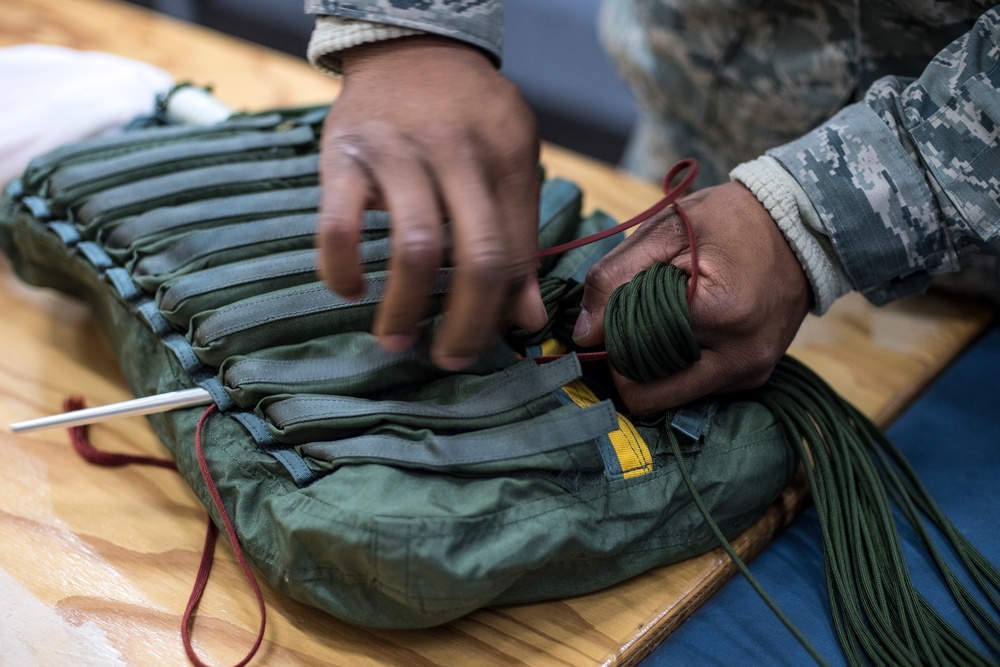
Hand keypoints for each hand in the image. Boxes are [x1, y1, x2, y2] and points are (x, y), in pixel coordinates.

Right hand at [317, 36, 547, 369]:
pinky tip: (348, 290)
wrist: (411, 47)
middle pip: (476, 257)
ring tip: (396, 341)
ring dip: (404, 309)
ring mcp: (399, 152)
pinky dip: (339, 269)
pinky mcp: (344, 154)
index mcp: (507, 156)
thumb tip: (527, 318)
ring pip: (414, 248)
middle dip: (467, 324)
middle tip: (451, 360)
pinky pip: (338, 225)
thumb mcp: (511, 160)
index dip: (504, 306)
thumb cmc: (468, 115)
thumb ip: (520, 235)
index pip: (514, 249)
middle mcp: (459, 153)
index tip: (490, 338)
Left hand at [572, 181, 811, 414]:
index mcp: (719, 313)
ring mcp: (751, 373)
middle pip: (650, 389)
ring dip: (650, 368)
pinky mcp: (754, 378)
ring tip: (656, 323)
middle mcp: (740, 356)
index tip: (609, 312)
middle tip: (624, 325)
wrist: (801, 227)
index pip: (635, 349)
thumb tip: (582, 334)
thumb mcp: (666, 230)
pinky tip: (681, 331)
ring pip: (670, 396)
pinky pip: (695, 389)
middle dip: (625, 362)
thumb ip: (615, 276)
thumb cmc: (730, 221)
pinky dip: (676, 367)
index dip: (609, 335)